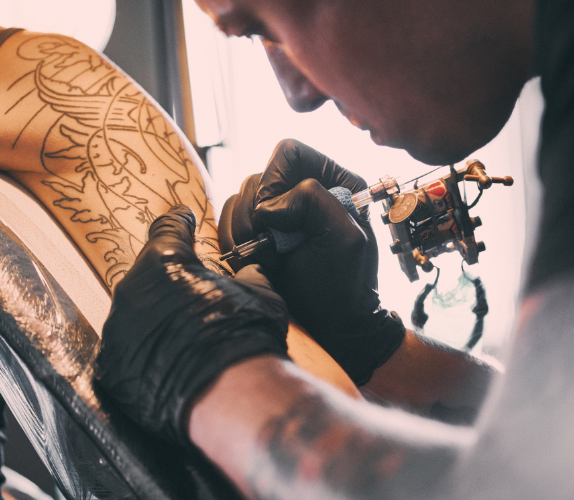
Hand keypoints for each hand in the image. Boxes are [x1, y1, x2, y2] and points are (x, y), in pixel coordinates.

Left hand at [97, 205, 288, 447]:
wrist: (228, 392)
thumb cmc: (245, 333)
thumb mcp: (260, 292)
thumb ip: (246, 274)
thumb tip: (249, 270)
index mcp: (166, 261)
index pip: (167, 228)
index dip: (179, 223)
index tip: (182, 219)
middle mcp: (132, 289)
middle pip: (148, 276)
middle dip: (170, 283)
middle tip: (195, 298)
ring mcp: (117, 329)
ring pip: (135, 314)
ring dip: (156, 320)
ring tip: (185, 338)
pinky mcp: (110, 366)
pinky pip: (126, 351)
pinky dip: (145, 354)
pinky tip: (170, 363)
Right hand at [218, 139, 403, 385]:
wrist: (331, 328)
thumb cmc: (343, 286)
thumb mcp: (345, 238)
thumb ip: (314, 200)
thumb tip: (270, 205)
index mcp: (334, 182)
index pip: (289, 153)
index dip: (275, 180)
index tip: (277, 219)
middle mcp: (303, 192)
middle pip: (258, 177)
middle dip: (257, 214)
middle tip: (270, 246)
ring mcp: (280, 214)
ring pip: (239, 199)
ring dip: (244, 231)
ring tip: (265, 258)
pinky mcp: (259, 234)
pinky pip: (228, 221)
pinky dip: (234, 241)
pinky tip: (256, 261)